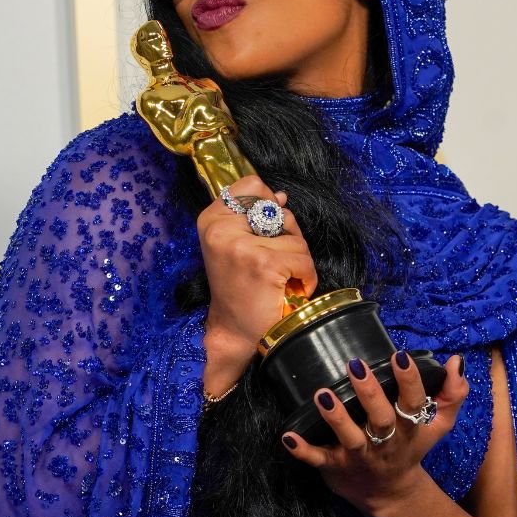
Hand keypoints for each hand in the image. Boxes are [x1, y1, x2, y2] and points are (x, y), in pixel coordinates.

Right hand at [199, 175, 318, 393]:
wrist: (235, 331)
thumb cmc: (239, 288)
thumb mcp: (236, 244)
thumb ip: (255, 216)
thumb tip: (281, 196)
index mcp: (210, 220)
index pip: (252, 185)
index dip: (268, 205)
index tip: (264, 231)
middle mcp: (221, 229)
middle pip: (280, 211)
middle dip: (287, 237)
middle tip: (273, 263)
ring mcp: (242, 246)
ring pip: (295, 237)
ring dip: (297, 260)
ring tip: (280, 279)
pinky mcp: (264, 264)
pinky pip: (303, 259)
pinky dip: (306, 277)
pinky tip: (291, 288)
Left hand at [282, 352, 470, 516]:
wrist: (389, 494)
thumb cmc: (409, 448)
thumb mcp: (436, 425)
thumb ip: (451, 394)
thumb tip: (456, 363)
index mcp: (408, 428)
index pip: (413, 402)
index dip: (409, 380)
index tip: (400, 356)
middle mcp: (384, 442)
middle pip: (380, 419)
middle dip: (369, 393)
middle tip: (355, 366)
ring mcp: (358, 456)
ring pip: (349, 438)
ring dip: (336, 417)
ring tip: (322, 394)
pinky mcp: (334, 466)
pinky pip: (317, 459)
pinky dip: (302, 450)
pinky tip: (288, 436)